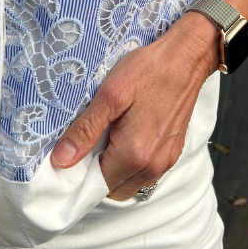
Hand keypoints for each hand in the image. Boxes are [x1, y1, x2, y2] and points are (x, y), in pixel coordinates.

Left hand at [50, 11, 219, 199]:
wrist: (186, 58)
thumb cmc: (149, 71)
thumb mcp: (110, 94)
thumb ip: (86, 130)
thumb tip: (61, 160)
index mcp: (134, 154)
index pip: (98, 185)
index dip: (81, 174)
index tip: (74, 155)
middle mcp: (153, 165)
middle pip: (116, 190)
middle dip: (98, 176)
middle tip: (89, 145)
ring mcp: (167, 160)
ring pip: (132, 184)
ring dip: (116, 171)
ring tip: (108, 139)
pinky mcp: (174, 151)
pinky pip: (147, 173)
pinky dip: (133, 165)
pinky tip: (126, 137)